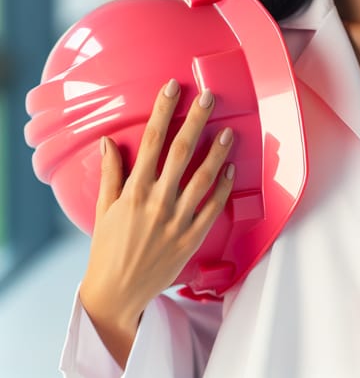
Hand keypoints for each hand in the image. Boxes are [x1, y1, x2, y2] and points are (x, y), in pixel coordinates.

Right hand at [79, 79, 234, 366]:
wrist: (117, 294)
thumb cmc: (107, 249)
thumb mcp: (104, 209)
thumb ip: (110, 173)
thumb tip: (108, 141)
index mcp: (134, 190)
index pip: (151, 141)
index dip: (163, 111)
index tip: (172, 88)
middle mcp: (157, 201)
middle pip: (181, 151)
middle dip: (196, 120)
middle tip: (209, 97)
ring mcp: (177, 219)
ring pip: (203, 177)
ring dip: (218, 151)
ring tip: (229, 131)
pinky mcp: (192, 237)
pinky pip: (213, 207)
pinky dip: (223, 187)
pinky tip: (232, 170)